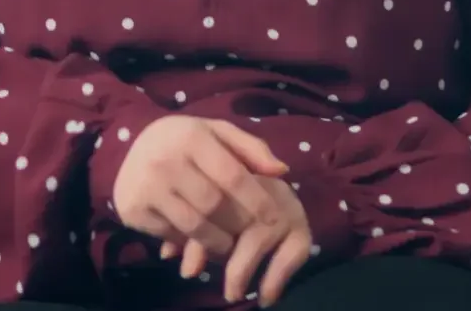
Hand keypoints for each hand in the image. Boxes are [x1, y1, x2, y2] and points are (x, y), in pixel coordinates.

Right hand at [112, 115, 289, 257]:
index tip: (274, 218)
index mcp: (191, 136)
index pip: (233, 175)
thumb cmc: (184, 140)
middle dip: (237, 223)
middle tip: (247, 232)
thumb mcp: (217, 132)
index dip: (257, 200)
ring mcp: (147, 186)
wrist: (129, 149)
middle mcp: (166, 160)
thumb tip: (282, 170)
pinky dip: (188, 242)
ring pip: (195, 227)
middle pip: (215, 206)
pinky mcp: (132, 209)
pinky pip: (172, 236)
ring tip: (227, 242)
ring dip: (217, 241)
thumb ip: (251, 148)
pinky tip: (195, 238)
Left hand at [164, 177, 311, 306]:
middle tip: (201, 277)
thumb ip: (185, 230)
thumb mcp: (198, 214)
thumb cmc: (214, 202)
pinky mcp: (302, 228)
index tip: (188, 269)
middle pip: (236, 215)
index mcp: (232, 172)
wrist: (262, 203)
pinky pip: (295, 251)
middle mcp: (263, 184)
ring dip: (243, 266)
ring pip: (261, 232)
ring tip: (231, 292)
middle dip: (216, 251)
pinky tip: (265, 297)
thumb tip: (168, 255)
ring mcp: (286, 204)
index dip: (199, 238)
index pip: (214, 199)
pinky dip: (278, 276)